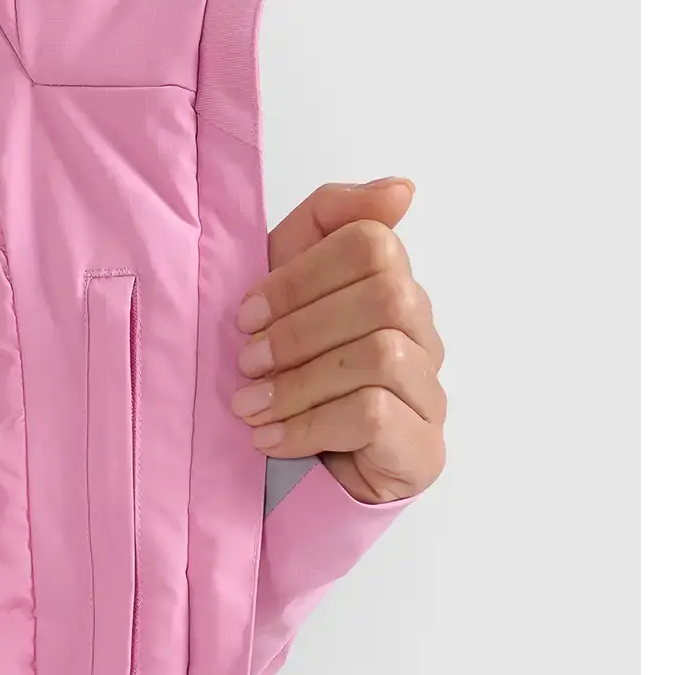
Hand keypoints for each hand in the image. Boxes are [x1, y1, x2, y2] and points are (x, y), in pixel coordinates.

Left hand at [231, 178, 446, 504]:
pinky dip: (310, 423)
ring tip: (249, 406)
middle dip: (300, 327)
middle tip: (245, 362)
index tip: (245, 314)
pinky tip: (271, 439)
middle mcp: (422, 335)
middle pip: (386, 294)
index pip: (371, 242)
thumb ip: (323, 228)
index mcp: (388, 288)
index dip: (302, 273)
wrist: (283, 485)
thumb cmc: (282, 382)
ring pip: (381, 354)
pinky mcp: (423, 450)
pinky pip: (376, 414)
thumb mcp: (281, 298)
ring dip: (300, 381)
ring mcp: (429, 394)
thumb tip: (401, 189)